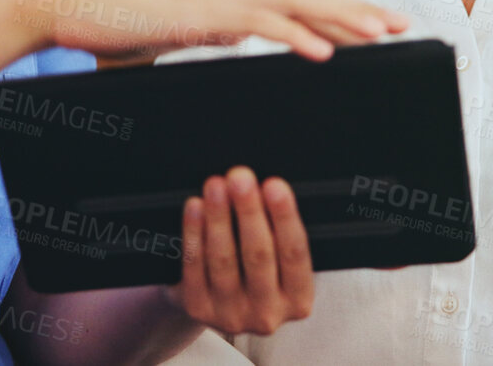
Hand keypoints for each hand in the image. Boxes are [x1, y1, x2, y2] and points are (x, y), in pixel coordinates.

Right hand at [12, 0, 407, 60]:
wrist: (67, 5)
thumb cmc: (110, 24)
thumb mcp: (171, 38)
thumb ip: (206, 38)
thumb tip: (230, 43)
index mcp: (227, 5)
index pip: (296, 5)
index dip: (340, 13)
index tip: (376, 27)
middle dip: (359, 12)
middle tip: (402, 26)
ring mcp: (217, 3)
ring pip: (296, 4)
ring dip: (344, 17)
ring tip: (382, 32)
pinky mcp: (200, 16)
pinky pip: (258, 24)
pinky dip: (296, 35)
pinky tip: (324, 51)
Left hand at [166, 166, 313, 336]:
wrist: (218, 307)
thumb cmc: (256, 273)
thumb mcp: (280, 264)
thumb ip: (279, 233)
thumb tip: (264, 186)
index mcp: (298, 300)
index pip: (294, 254)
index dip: (285, 218)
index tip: (274, 185)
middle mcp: (267, 314)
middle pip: (258, 255)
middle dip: (249, 210)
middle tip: (240, 177)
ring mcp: (231, 314)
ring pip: (223, 259)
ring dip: (218, 217)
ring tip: (216, 185)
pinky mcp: (198, 308)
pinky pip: (194, 265)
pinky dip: (194, 232)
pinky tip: (195, 207)